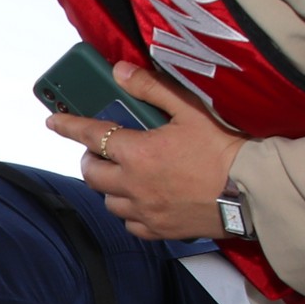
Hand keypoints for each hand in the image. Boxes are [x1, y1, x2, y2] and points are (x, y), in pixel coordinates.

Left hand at [46, 62, 244, 243]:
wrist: (250, 191)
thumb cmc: (223, 149)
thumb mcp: (190, 110)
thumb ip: (152, 89)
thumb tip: (120, 72)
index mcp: (137, 153)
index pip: (91, 136)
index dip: (69, 126)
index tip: (54, 122)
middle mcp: (133, 186)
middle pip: (92, 174)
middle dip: (90, 160)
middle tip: (99, 151)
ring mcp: (144, 212)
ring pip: (108, 202)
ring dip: (109, 187)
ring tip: (122, 175)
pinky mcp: (158, 231)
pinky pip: (129, 224)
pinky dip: (128, 212)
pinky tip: (140, 202)